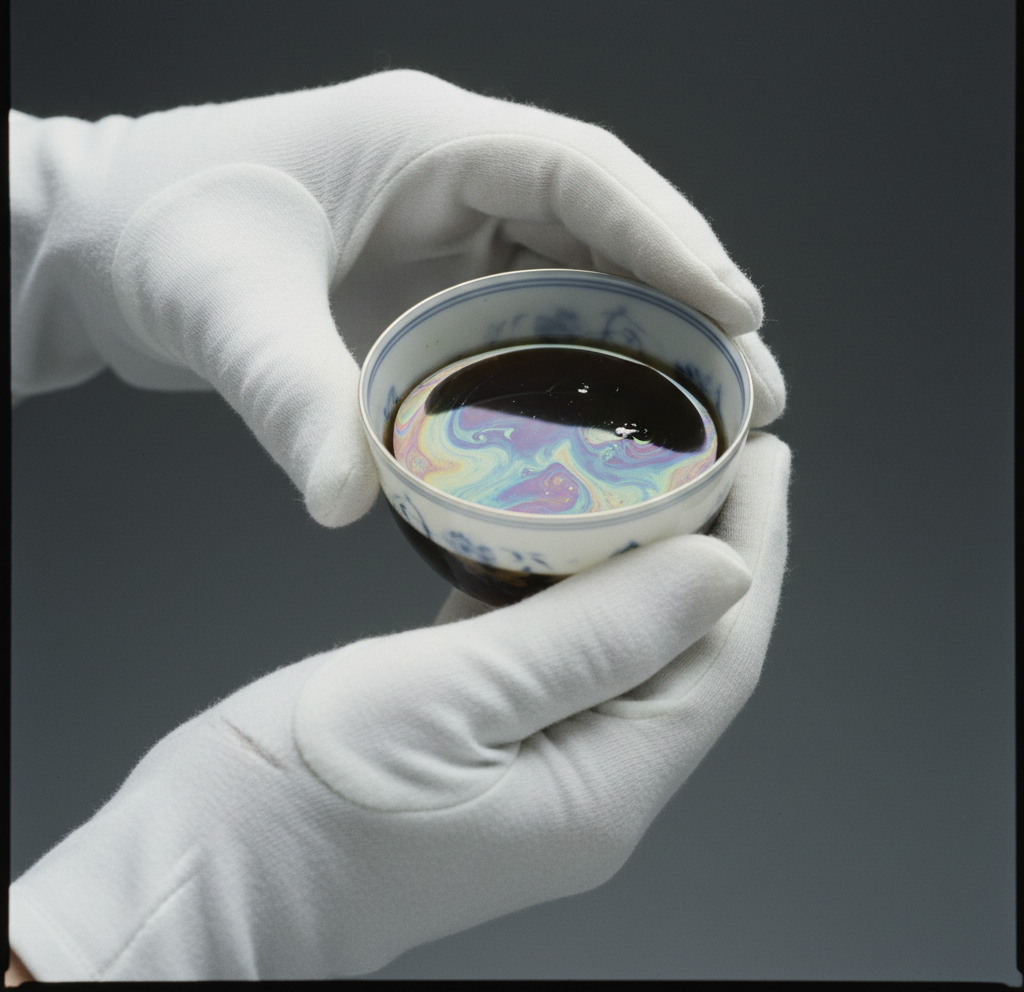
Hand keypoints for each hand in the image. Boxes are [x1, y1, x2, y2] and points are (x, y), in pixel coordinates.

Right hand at [8, 431, 788, 980]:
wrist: (192, 884)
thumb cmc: (292, 808)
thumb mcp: (448, 698)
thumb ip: (590, 638)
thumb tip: (720, 571)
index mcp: (601, 786)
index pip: (720, 652)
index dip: (754, 549)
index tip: (764, 456)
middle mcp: (587, 786)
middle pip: (685, 650)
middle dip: (717, 548)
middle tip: (725, 451)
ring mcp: (535, 770)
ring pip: (621, 648)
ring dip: (645, 564)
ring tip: (656, 476)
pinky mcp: (482, 748)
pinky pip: (553, 656)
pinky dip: (570, 590)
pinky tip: (560, 537)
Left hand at [10, 70, 784, 527]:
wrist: (109, 241)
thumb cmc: (159, 233)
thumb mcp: (227, 309)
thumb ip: (294, 399)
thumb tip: (350, 502)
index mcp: (426, 144)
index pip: (581, 172)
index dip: (672, 237)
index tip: (738, 310)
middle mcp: (456, 180)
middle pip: (608, 232)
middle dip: (685, 310)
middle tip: (748, 395)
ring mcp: (450, 233)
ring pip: (582, 277)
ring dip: (647, 347)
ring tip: (709, 420)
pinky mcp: (436, 285)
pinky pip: (533, 318)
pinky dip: (580, 370)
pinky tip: (611, 429)